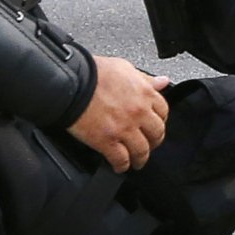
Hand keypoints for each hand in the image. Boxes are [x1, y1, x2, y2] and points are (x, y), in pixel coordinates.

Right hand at [67, 56, 170, 173]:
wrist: (71, 83)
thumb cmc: (93, 73)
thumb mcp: (124, 68)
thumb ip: (145, 79)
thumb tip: (162, 82)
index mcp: (144, 94)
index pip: (163, 111)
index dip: (160, 120)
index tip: (154, 124)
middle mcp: (138, 112)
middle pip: (157, 134)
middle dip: (154, 141)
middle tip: (149, 144)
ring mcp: (124, 129)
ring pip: (142, 151)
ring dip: (140, 158)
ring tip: (136, 161)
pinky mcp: (107, 141)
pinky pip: (121, 159)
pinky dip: (122, 166)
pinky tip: (119, 166)